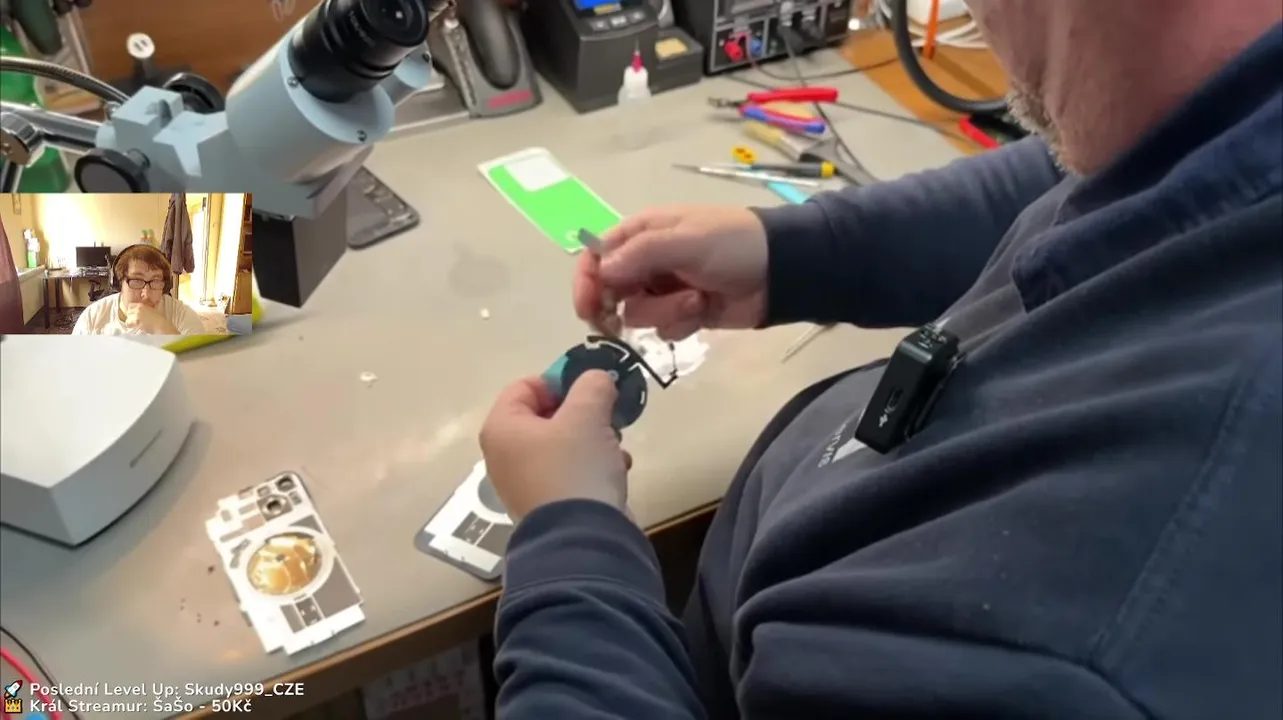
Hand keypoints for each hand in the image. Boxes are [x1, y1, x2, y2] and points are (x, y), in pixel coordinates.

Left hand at [123, 302, 176, 334]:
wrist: (162, 326)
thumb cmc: (160, 320)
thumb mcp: (153, 310)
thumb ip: (145, 309)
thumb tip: (140, 312)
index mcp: (142, 305)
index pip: (130, 305)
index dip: (131, 310)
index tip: (133, 313)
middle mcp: (138, 309)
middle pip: (128, 312)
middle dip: (130, 316)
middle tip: (134, 320)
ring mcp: (137, 315)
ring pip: (128, 319)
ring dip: (130, 322)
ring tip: (135, 325)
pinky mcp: (136, 322)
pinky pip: (129, 324)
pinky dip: (131, 326)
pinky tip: (135, 327)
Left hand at [479, 371, 631, 520]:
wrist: (582, 540)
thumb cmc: (574, 468)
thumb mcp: (587, 415)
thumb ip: (593, 385)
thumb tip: (597, 379)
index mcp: (502, 428)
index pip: (526, 385)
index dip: (560, 380)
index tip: (591, 388)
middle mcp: (506, 454)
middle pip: (546, 415)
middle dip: (583, 412)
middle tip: (608, 415)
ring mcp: (526, 482)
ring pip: (563, 443)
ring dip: (594, 438)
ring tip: (615, 446)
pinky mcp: (549, 503)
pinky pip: (570, 471)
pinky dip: (594, 465)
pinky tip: (616, 470)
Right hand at [573, 205, 768, 339]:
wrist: (780, 271)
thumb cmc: (732, 244)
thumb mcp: (686, 240)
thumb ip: (641, 254)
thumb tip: (602, 272)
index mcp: (642, 233)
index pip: (596, 256)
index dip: (586, 281)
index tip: (588, 307)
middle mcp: (647, 261)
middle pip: (610, 291)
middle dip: (620, 307)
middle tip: (619, 324)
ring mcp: (664, 289)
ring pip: (638, 314)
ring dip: (665, 312)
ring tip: (696, 299)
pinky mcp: (683, 313)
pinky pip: (664, 328)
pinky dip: (681, 323)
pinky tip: (703, 310)